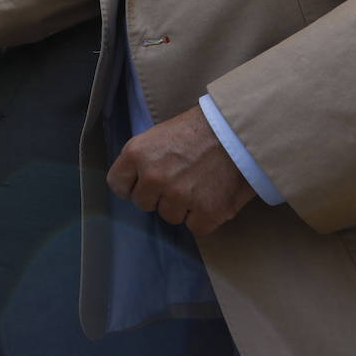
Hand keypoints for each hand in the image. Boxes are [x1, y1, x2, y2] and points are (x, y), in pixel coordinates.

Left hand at [105, 104, 256, 235]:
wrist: (238, 129)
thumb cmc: (199, 128)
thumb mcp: (158, 135)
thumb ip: (143, 160)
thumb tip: (135, 183)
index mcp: (137, 154)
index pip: (118, 185)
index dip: (132, 186)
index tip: (144, 184)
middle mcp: (153, 177)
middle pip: (144, 203)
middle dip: (158, 196)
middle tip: (179, 180)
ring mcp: (179, 196)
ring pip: (169, 216)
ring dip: (182, 207)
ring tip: (199, 185)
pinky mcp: (206, 212)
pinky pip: (195, 227)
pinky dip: (204, 217)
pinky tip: (212, 197)